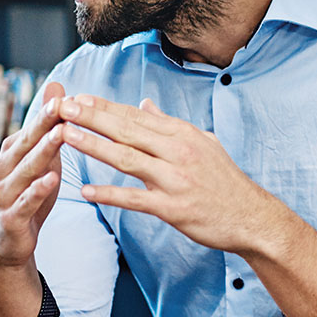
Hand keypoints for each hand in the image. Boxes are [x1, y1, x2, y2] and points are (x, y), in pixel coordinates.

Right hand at [0, 81, 66, 270]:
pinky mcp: (11, 218)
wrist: (4, 245)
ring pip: (26, 169)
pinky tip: (51, 180)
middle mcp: (3, 170)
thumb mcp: (37, 159)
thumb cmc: (25, 196)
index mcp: (11, 154)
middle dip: (43, 123)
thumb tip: (57, 86)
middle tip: (61, 104)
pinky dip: (37, 190)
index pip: (31, 129)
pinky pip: (25, 202)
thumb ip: (46, 127)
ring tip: (61, 134)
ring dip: (43, 151)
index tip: (65, 95)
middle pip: (26, 143)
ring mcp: (5, 194)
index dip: (48, 113)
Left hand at [53, 94, 278, 253]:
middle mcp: (177, 152)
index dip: (104, 106)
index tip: (77, 97)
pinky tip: (86, 191)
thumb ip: (169, 124)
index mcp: (182, 134)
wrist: (253, 218)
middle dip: (91, 117)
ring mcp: (175, 180)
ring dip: (94, 146)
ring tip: (65, 136)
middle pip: (126, 131)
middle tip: (62, 107)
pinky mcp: (174, 208)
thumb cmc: (224, 180)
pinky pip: (135, 200)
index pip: (135, 116)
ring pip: (127, 159)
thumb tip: (145, 103)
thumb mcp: (202, 142)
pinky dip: (110, 194)